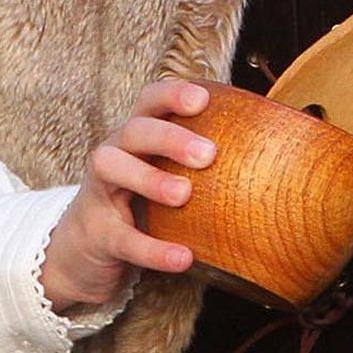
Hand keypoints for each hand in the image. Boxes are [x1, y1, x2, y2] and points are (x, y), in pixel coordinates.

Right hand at [41, 79, 213, 314]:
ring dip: (150, 179)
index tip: (203, 99)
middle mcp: (113, 154)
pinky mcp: (97, 234)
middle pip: (134, 130)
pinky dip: (153, 249)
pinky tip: (184, 257)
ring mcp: (99, 192)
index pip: (149, 101)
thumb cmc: (137, 202)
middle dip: (170, 137)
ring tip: (185, 195)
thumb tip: (272, 153)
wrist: (81, 250)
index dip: (173, 94)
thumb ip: (198, 162)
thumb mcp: (161, 173)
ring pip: (113, 169)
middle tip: (208, 154)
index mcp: (135, 136)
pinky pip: (123, 239)